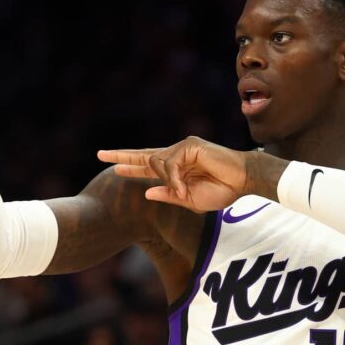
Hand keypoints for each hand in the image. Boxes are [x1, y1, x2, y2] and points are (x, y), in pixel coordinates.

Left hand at [98, 136, 270, 212]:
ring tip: (184, 191)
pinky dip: (174, 178)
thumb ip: (169, 195)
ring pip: (158, 164)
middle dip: (123, 157)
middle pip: (145, 155)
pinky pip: (170, 163)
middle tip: (100, 155)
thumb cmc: (222, 190)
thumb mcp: (190, 199)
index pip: (149, 165)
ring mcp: (183, 147)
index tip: (115, 169)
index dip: (131, 166)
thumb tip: (146, 192)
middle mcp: (177, 155)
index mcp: (177, 168)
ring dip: (168, 182)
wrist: (243, 181)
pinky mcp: (189, 145)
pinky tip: (183, 187)